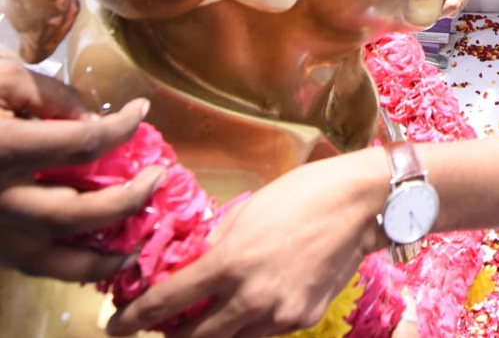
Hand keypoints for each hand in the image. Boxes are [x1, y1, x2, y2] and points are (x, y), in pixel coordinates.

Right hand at [0, 60, 159, 281]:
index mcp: (2, 149)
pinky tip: (96, 257)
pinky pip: (28, 263)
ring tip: (138, 244)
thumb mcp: (2, 74)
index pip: (80, 144)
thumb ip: (50, 96)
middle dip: (125, 200)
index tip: (141, 112)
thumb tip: (94, 123)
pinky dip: (66, 267)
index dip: (121, 128)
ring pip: (49, 257)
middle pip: (72, 212)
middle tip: (158, 178)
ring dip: (99, 256)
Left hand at [105, 147, 386, 337]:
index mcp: (230, 263)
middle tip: (164, 327)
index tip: (116, 325)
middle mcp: (251, 297)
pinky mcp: (304, 319)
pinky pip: (266, 332)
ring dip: (214, 332)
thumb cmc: (304, 194)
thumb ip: (215, 242)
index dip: (133, 319)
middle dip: (172, 336)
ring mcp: (280, 314)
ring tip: (212, 314)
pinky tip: (257, 301)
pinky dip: (252, 323)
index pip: (167, 303)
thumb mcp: (248, 210)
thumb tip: (190, 262)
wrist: (362, 204)